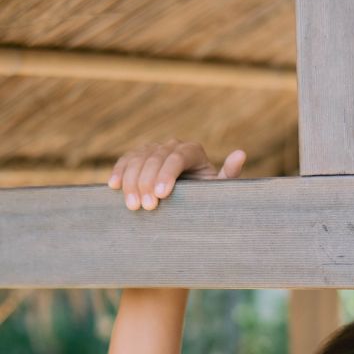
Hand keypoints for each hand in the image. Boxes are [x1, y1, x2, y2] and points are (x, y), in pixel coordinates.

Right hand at [107, 138, 246, 210]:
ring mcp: (154, 150)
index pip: (177, 157)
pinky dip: (119, 172)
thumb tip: (240, 154)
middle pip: (155, 158)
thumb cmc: (209, 197)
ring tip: (132, 205)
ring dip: (131, 181)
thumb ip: (229, 174)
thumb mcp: (221, 189)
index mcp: (192, 151)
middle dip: (148, 182)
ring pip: (138, 159)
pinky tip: (113, 187)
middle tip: (146, 207)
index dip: (167, 174)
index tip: (162, 195)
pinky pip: (126, 161)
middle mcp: (172, 145)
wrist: (192, 200)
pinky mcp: (139, 157)